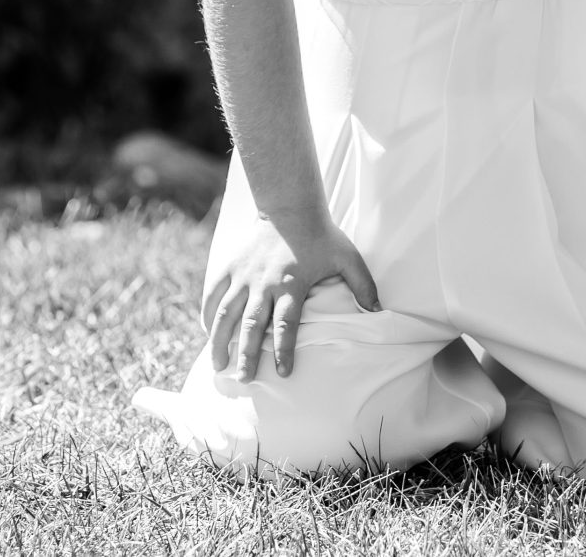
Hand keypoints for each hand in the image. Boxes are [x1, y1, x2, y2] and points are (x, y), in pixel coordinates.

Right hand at [202, 210, 379, 379]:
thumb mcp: (347, 257)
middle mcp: (263, 283)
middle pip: (252, 325)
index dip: (284, 350)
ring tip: (218, 365)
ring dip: (219, 341)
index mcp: (291, 284)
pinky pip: (213, 295)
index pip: (287, 324)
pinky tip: (207, 333)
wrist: (290, 206)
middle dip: (246, 354)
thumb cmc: (322, 235)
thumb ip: (363, 285)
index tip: (283, 373)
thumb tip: (378, 311)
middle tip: (243, 379)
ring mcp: (243, 276)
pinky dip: (207, 315)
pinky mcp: (229, 267)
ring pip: (225, 313)